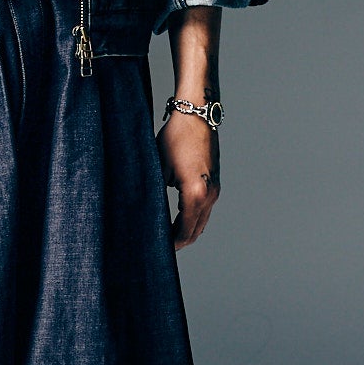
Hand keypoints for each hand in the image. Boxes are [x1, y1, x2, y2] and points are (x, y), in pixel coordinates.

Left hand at [158, 112, 219, 248]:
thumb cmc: (176, 137)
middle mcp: (209, 194)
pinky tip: (177, 219)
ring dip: (186, 231)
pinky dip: (192, 219)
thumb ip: (156, 193)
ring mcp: (214, 189)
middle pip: (195, 231)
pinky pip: (204, 210)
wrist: (197, 115)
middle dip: (178, 241)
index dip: (171, 244)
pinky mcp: (214, 183)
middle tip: (160, 247)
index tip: (157, 249)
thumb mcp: (159, 167)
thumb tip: (149, 214)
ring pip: (201, 222)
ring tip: (167, 236)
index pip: (184, 230)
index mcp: (195, 193)